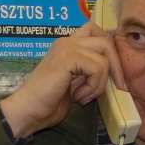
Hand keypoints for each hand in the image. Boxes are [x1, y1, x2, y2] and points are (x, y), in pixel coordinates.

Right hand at [0, 21, 125, 138]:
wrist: (27, 111)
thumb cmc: (48, 102)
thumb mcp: (75, 83)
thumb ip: (89, 72)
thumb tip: (114, 73)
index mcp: (68, 45)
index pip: (98, 33)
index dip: (111, 53)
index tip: (115, 77)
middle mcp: (67, 41)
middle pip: (106, 41)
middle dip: (117, 66)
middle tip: (116, 87)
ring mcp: (67, 47)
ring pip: (104, 58)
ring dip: (100, 84)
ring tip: (83, 97)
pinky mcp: (67, 58)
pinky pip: (97, 68)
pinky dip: (93, 87)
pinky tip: (78, 97)